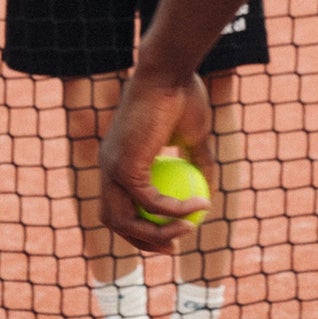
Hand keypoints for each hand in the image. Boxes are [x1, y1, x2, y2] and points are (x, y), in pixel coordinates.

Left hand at [99, 68, 213, 254]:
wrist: (171, 72)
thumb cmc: (182, 95)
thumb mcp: (193, 135)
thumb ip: (197, 161)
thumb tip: (209, 188)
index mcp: (118, 159)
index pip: (119, 205)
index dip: (140, 226)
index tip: (171, 234)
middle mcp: (109, 166)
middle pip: (114, 220)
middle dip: (142, 241)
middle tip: (175, 246)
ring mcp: (113, 168)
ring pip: (125, 221)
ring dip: (157, 234)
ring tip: (190, 228)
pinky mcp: (126, 167)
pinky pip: (151, 203)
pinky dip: (175, 210)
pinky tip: (199, 205)